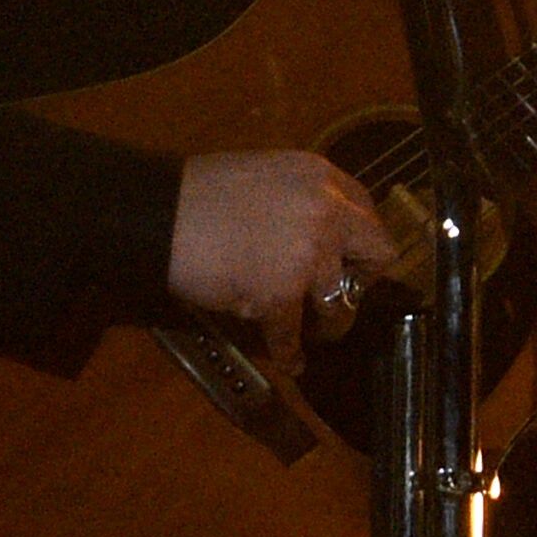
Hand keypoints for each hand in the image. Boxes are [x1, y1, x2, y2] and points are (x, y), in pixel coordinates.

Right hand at [168, 151, 400, 372]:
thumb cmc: (199, 193)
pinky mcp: (280, 295)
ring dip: (330, 321)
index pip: (365, 211)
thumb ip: (299, 200)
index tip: (351, 257)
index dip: (359, 240)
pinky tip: (290, 360)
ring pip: (341, 302)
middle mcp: (327, 213)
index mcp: (321, 178)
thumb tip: (312, 229)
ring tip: (320, 330)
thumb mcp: (265, 176)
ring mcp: (307, 255)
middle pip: (377, 253)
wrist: (159, 216)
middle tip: (344, 292)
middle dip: (363, 278)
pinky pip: (293, 335)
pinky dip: (290, 352)